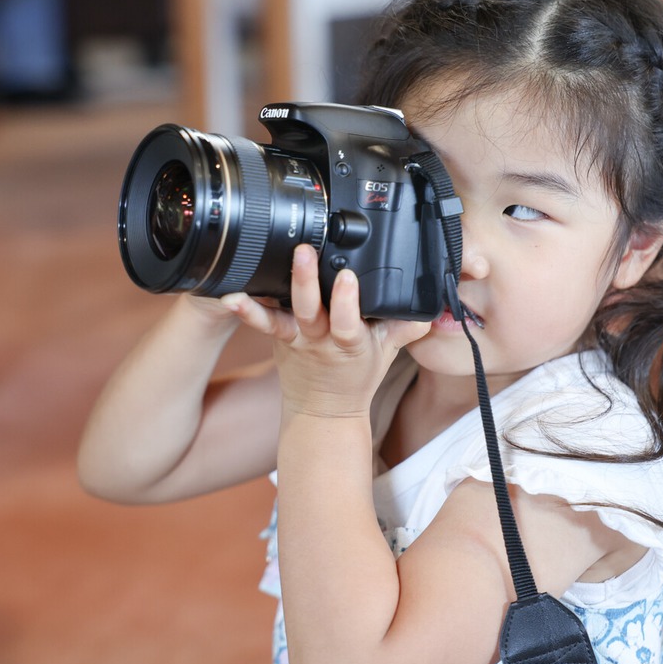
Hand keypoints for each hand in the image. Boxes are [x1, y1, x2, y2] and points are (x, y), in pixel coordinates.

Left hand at [221, 245, 428, 419]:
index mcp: (350, 343)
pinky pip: (262, 323)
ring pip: (282, 317)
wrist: (324, 411)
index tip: (347, 276)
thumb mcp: (388, 355)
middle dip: (306, 282)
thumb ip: (406, 329)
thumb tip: (432, 311)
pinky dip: (247, 310)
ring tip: (259, 273)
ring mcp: (295, 340)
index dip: (347, 300)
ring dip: (268, 298)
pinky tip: (230, 295)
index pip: (349, 321)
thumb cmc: (356, 377)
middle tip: (303, 252)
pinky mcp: (278, 339)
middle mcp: (320, 341)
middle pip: (311, 310)